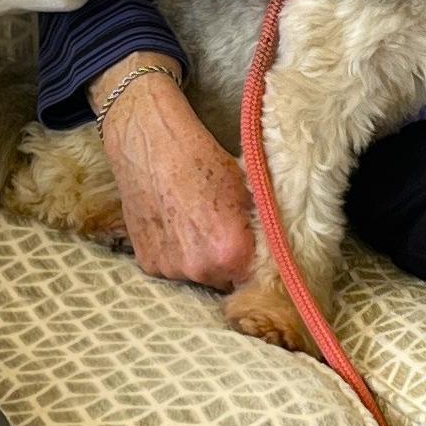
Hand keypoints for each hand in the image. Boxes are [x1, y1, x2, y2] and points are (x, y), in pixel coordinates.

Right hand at [92, 58, 257, 289]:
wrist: (150, 144)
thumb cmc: (202, 160)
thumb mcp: (246, 189)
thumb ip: (262, 227)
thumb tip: (278, 247)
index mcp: (232, 253)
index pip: (255, 279)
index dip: (254, 263)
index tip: (251, 249)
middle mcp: (200, 269)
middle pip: (225, 281)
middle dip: (226, 263)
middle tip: (221, 231)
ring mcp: (170, 269)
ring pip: (196, 275)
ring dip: (199, 260)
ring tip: (194, 225)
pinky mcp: (147, 263)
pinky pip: (171, 269)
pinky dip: (174, 254)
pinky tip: (173, 225)